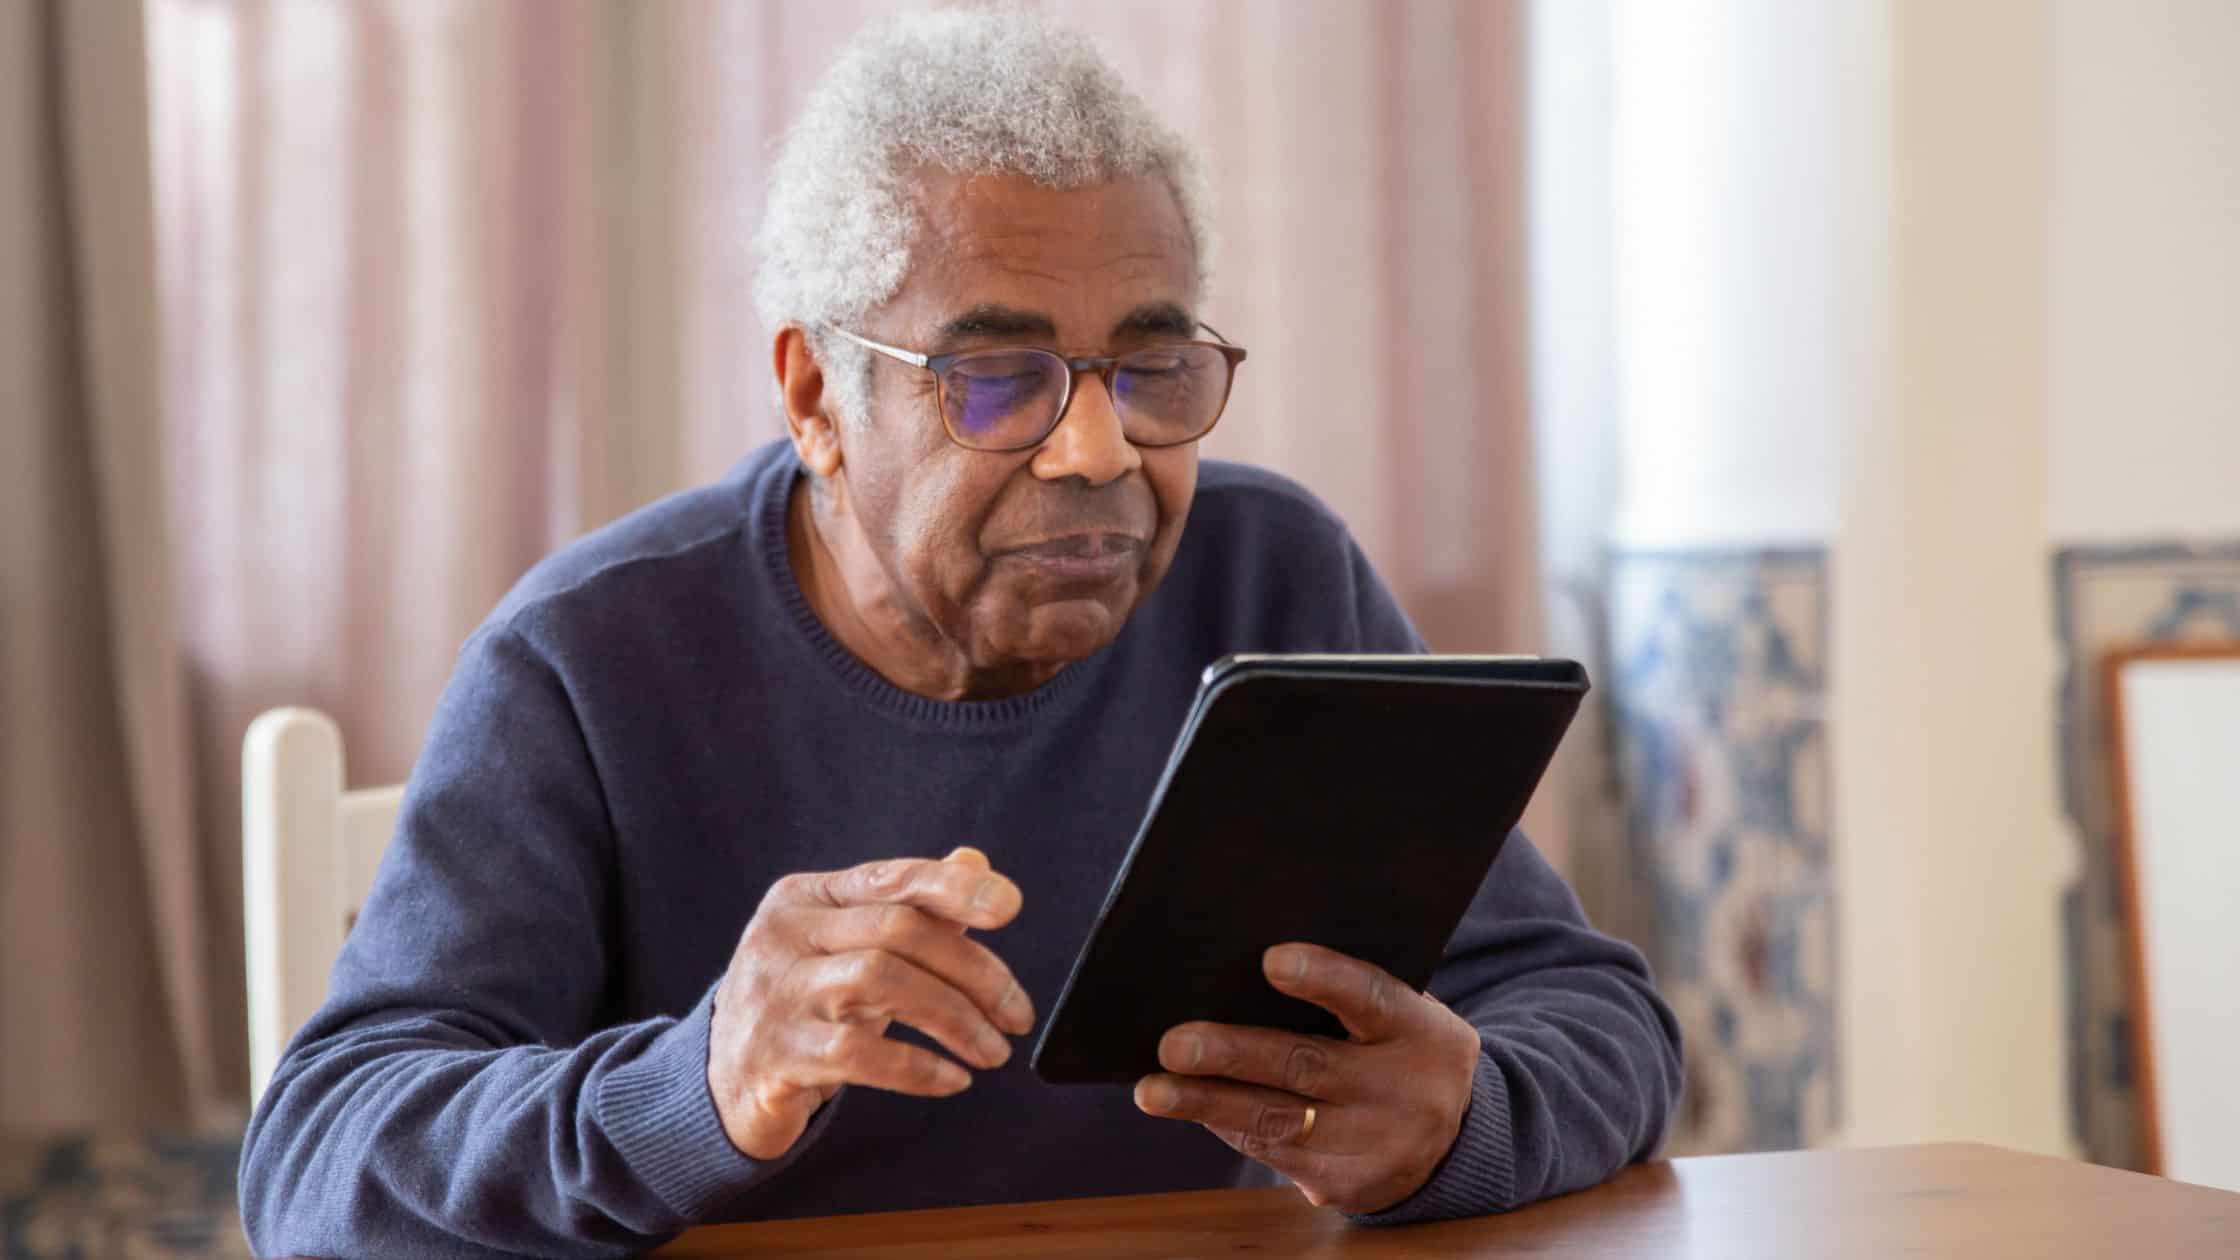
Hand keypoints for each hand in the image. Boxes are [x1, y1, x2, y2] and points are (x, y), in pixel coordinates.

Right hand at [708, 846, 1033, 1159]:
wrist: (724, 1079)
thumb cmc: (804, 1003)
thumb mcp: (851, 948)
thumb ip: (910, 906)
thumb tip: (975, 861)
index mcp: (807, 898)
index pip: (892, 878)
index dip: (955, 887)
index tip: (1010, 906)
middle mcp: (785, 935)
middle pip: (898, 930)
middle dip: (973, 971)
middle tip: (1017, 1015)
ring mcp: (774, 993)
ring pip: (880, 982)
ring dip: (955, 1019)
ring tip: (994, 1051)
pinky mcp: (774, 1054)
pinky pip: (858, 1053)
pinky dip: (917, 1067)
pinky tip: (953, 1080)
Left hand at [1132, 943, 1480, 1213]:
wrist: (1453, 1141)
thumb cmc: (1399, 1050)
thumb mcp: (1401, 1015)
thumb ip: (1345, 993)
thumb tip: (1242, 969)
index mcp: (1423, 1031)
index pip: (1372, 997)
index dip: (1324, 979)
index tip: (1271, 960)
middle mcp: (1406, 1091)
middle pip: (1310, 1066)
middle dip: (1235, 1054)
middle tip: (1176, 1043)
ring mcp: (1377, 1145)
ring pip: (1279, 1120)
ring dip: (1208, 1103)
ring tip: (1154, 1090)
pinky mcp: (1346, 1185)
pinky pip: (1273, 1152)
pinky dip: (1225, 1126)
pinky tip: (1188, 1107)